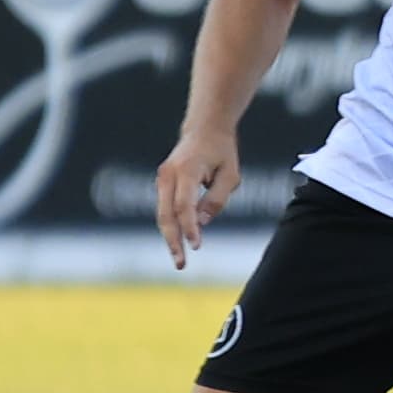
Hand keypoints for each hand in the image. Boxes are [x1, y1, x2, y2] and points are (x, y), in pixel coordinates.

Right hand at [155, 125, 241, 267]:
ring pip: (162, 214)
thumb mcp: (230, 175)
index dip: (189, 227)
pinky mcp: (163, 183)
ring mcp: (162, 178)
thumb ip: (217, 199)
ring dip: (170, 237)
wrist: (204, 129)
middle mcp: (168, 174)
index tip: (196, 245)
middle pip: (165, 214)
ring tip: (179, 260)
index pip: (184, 205)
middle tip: (181, 263)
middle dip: (172, 240)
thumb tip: (201, 222)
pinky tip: (179, 243)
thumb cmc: (221, 151)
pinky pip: (165, 209)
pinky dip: (171, 227)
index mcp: (186, 170)